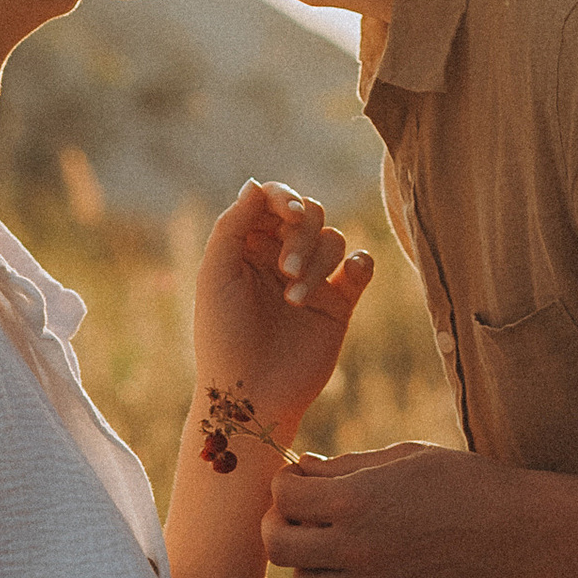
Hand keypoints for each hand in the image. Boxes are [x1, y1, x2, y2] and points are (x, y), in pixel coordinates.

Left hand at [189, 183, 374, 448]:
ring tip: (294, 299)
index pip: (272, 200)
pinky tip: (352, 273)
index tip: (288, 213)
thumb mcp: (217, 274)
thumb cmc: (224, 336)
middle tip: (286, 270)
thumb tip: (256, 182)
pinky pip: (361, 267)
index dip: (283, 197)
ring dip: (319, 261)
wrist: (251, 395)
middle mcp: (280, 257)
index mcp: (247, 246)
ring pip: (333, 239)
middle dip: (300, 236)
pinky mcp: (339, 304)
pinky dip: (360, 262)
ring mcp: (313, 279)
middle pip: (309, 213)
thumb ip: (234, 224)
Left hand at [262, 442, 533, 577]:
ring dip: (311, 570)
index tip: (301, 485)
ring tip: (334, 554)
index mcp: (357, 498)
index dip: (285, 486)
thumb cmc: (469, 483)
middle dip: (281, 528)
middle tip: (301, 521)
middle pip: (279, 548)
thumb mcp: (407, 457)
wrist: (528, 533)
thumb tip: (302, 470)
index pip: (282, 496)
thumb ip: (348, 466)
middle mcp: (359, 547)